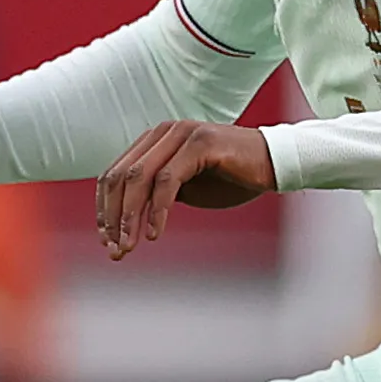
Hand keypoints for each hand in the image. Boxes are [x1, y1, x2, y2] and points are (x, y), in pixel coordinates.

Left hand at [94, 120, 274, 259]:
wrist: (275, 164)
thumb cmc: (234, 178)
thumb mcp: (188, 188)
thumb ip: (158, 194)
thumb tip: (129, 216)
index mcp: (155, 140)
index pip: (114, 174)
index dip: (105, 209)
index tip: (107, 240)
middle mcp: (162, 132)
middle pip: (120, 177)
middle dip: (113, 217)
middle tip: (115, 249)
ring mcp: (180, 135)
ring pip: (138, 178)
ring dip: (130, 216)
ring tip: (129, 245)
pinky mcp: (199, 145)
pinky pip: (167, 181)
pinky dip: (157, 210)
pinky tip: (155, 233)